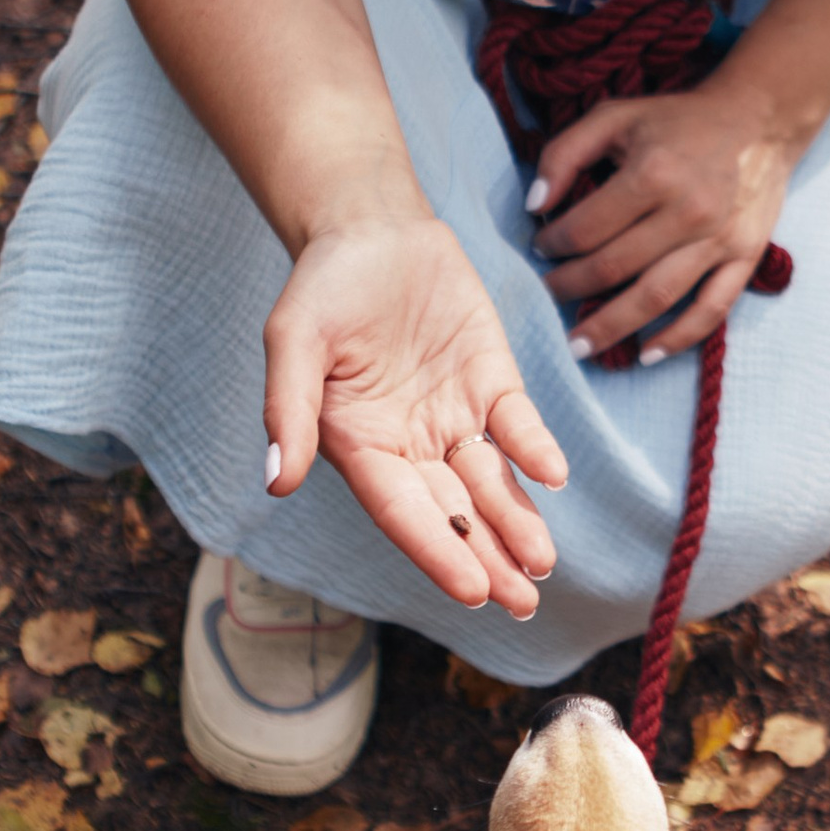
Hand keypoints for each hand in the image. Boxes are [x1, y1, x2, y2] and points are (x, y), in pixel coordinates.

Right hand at [265, 213, 567, 614]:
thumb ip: (288, 408)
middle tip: (524, 603)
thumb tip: (277, 481)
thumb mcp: (294, 339)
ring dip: (518, 523)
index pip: (403, 512)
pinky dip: (535, 450)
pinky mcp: (492, 382)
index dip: (439, 550)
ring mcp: (454, 416)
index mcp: (360, 448)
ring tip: (543, 565)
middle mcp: (410, 444)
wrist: (370, 227)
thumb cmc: (321, 286)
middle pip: (454, 511)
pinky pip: (517, 425)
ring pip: (491, 482)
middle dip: (489, 558)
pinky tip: (553, 476)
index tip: (473, 590)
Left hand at [529, 78, 797, 361]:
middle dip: (570, 288)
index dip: (554, 245)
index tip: (540, 249)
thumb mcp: (614, 117)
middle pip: (615, 267)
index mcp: (653, 173)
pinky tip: (646, 354)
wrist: (757, 120)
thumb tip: (533, 206)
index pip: (587, 228)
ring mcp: (719, 239)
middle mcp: (688, 211)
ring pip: (657, 296)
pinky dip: (678, 338)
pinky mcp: (745, 256)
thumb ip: (564, 154)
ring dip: (612, 327)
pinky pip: (712, 308)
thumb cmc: (677, 120)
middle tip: (546, 298)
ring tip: (579, 347)